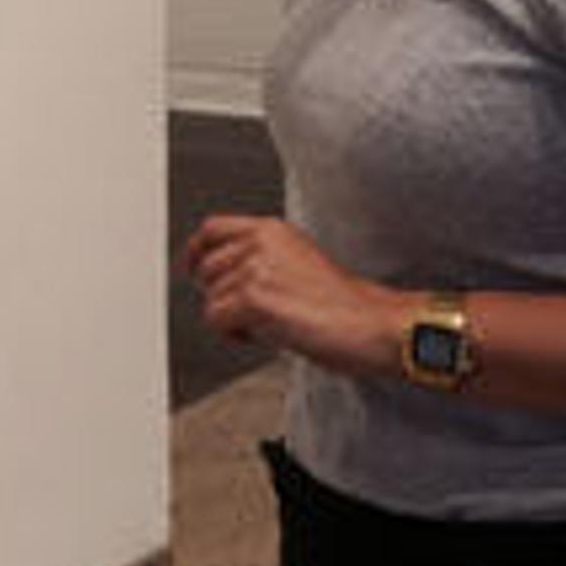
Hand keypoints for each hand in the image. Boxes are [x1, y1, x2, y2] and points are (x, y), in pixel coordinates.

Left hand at [180, 213, 403, 382]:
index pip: (212, 230)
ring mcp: (255, 268)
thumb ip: (262, 258)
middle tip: (255, 315)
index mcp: (271, 230)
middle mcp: (259, 243)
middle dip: (222, 297)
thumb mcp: (299, 261)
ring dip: (235, 320)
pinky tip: (268, 335)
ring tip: (273, 324)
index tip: (192, 269)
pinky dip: (237, 335)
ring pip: (211, 300)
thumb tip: (226, 276)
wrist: (373, 325)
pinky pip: (217, 320)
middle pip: (205, 270)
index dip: (196, 252)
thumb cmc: (345, 304)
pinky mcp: (253, 298)